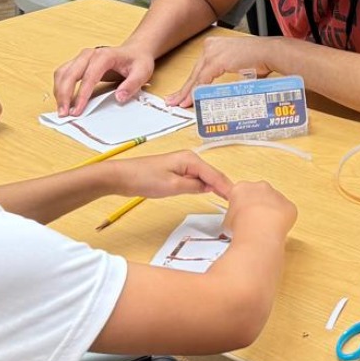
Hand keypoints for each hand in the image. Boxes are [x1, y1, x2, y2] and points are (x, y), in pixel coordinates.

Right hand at [54, 44, 156, 116]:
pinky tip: (63, 101)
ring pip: (62, 73)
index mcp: (104, 56)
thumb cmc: (138, 61)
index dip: (81, 94)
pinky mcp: (77, 63)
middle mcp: (89, 54)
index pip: (89, 76)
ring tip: (62, 110)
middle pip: (70, 74)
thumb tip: (119, 98)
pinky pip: (63, 74)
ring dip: (59, 92)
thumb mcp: (142, 73)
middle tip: (64, 114)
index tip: (77, 110)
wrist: (135, 51)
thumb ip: (132, 85)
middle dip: (64, 95)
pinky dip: (59, 88)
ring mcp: (81, 58)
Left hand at [107, 151, 232, 203]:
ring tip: (228, 198)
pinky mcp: (176, 171)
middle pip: (213, 174)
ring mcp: (183, 165)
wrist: (122, 177)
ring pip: (205, 176)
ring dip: (215, 186)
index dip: (227, 187)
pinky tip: (210, 192)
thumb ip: (194, 187)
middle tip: (237, 201)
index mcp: (191, 160)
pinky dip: (204, 185)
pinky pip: (196, 178)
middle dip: (224, 186)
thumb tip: (209, 188)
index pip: (215, 175)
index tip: (238, 198)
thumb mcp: (173, 186)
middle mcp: (189, 159)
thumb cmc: (144, 179)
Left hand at [169, 33, 275, 106]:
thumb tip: (223, 88)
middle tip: (175, 101)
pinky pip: (202, 81)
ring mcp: (212, 53)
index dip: (191, 83)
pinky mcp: (215, 61)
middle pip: (194, 73)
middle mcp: (210, 47)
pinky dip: (196, 92)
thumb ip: (226, 72)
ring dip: (188, 93)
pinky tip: (191, 100)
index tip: (183, 94)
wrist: (271, 53)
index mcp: (215, 45)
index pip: (199, 68)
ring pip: (196, 78)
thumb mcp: (237, 64)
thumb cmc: (260, 58)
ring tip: (180, 104)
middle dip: (184, 90)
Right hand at [226, 180, 297, 242]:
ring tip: (263, 227)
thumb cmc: (241, 225)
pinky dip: (282, 219)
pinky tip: (275, 228)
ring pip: (274, 202)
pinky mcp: (288, 204)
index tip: (241, 211)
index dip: (240, 203)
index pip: (239, 192)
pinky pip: (285, 211)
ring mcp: (276, 194)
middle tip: (252, 220)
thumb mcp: (227, 221)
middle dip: (256, 205)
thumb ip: (233, 215)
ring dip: (270, 211)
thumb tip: (235, 223)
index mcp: (241, 188)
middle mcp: (260, 187)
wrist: (258, 231)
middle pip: (258, 194)